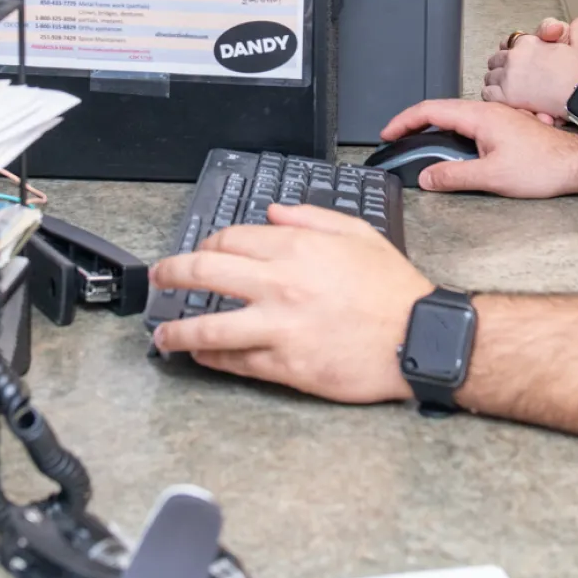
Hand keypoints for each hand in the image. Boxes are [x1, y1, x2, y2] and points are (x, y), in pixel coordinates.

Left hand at [149, 205, 431, 401]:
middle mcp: (281, 284)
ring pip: (207, 326)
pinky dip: (210, 357)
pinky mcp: (284, 364)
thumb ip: (313, 217)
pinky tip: (201, 354)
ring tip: (163, 333)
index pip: (230, 239)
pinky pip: (233, 361)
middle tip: (161, 279)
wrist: (416, 337)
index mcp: (298, 248)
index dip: (206, 245)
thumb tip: (276, 212)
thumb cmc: (393, 289)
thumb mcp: (360, 234)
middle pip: (204, 274)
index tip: (200, 252)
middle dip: (171, 274)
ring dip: (175, 329)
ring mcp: (278, 327)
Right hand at [379, 97, 577, 196]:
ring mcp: (498, 117)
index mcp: (480, 117)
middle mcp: (488, 111)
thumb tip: (427, 176)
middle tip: (395, 138)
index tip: (387, 133)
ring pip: (455, 117)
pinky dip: (451, 133)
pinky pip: (470, 124)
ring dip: (432, 127)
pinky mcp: (506, 127)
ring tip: (416, 143)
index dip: (403, 121)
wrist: (576, 164)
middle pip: (439, 109)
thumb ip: (454, 176)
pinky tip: (451, 149)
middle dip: (412, 123)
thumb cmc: (545, 166)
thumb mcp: (492, 176)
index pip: (430, 110)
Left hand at [483, 16, 577, 119]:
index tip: (517, 59)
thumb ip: (577, 30)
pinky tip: (505, 100)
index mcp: (529, 43)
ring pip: (490, 77)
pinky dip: (494, 96)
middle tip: (513, 77)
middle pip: (496, 60)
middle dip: (503, 67)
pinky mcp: (506, 97)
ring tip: (509, 90)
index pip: (508, 43)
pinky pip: (488, 94)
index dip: (512, 51)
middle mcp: (515, 57)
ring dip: (497, 82)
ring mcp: (508, 77)